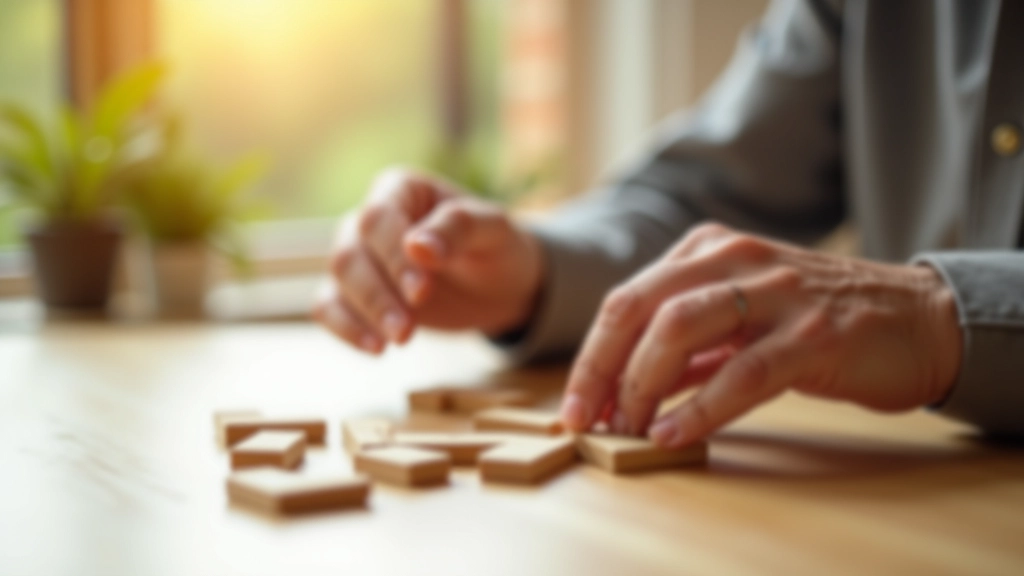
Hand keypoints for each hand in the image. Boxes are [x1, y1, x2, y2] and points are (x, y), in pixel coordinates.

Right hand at [314, 168, 544, 352]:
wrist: (497, 284)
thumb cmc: (494, 246)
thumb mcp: (493, 230)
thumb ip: (458, 228)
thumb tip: (417, 247)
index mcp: (401, 189)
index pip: (378, 218)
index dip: (394, 257)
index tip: (422, 292)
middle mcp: (370, 218)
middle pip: (349, 252)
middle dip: (377, 295)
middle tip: (407, 330)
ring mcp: (359, 255)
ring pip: (339, 279)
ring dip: (364, 314)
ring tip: (401, 340)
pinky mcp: (355, 292)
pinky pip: (328, 306)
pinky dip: (345, 328)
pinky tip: (376, 349)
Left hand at [559, 223, 962, 446]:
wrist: (916, 318)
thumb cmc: (816, 323)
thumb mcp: (739, 322)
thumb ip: (686, 350)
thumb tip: (624, 394)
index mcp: (708, 249)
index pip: (626, 300)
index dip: (590, 357)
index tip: (573, 406)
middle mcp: (735, 257)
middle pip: (639, 308)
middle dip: (600, 369)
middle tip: (586, 421)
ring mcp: (777, 291)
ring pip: (680, 327)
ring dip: (642, 385)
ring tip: (629, 429)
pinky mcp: (815, 333)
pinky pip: (743, 372)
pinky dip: (701, 408)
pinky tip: (674, 434)